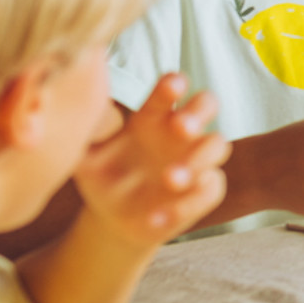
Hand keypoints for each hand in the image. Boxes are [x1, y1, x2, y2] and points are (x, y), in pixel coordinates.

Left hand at [73, 74, 228, 246]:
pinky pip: (209, 192)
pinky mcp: (202, 191)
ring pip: (217, 146)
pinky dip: (186, 205)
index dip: (174, 84)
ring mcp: (195, 161)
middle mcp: (179, 134)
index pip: (169, 91)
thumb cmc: (102, 176)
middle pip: (207, 104)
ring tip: (170, 180)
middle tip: (182, 127)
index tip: (172, 86)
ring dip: (198, 161)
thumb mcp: (86, 154)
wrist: (113, 218)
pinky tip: (157, 217)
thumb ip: (88, 130)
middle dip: (199, 112)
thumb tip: (90, 104)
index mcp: (152, 117)